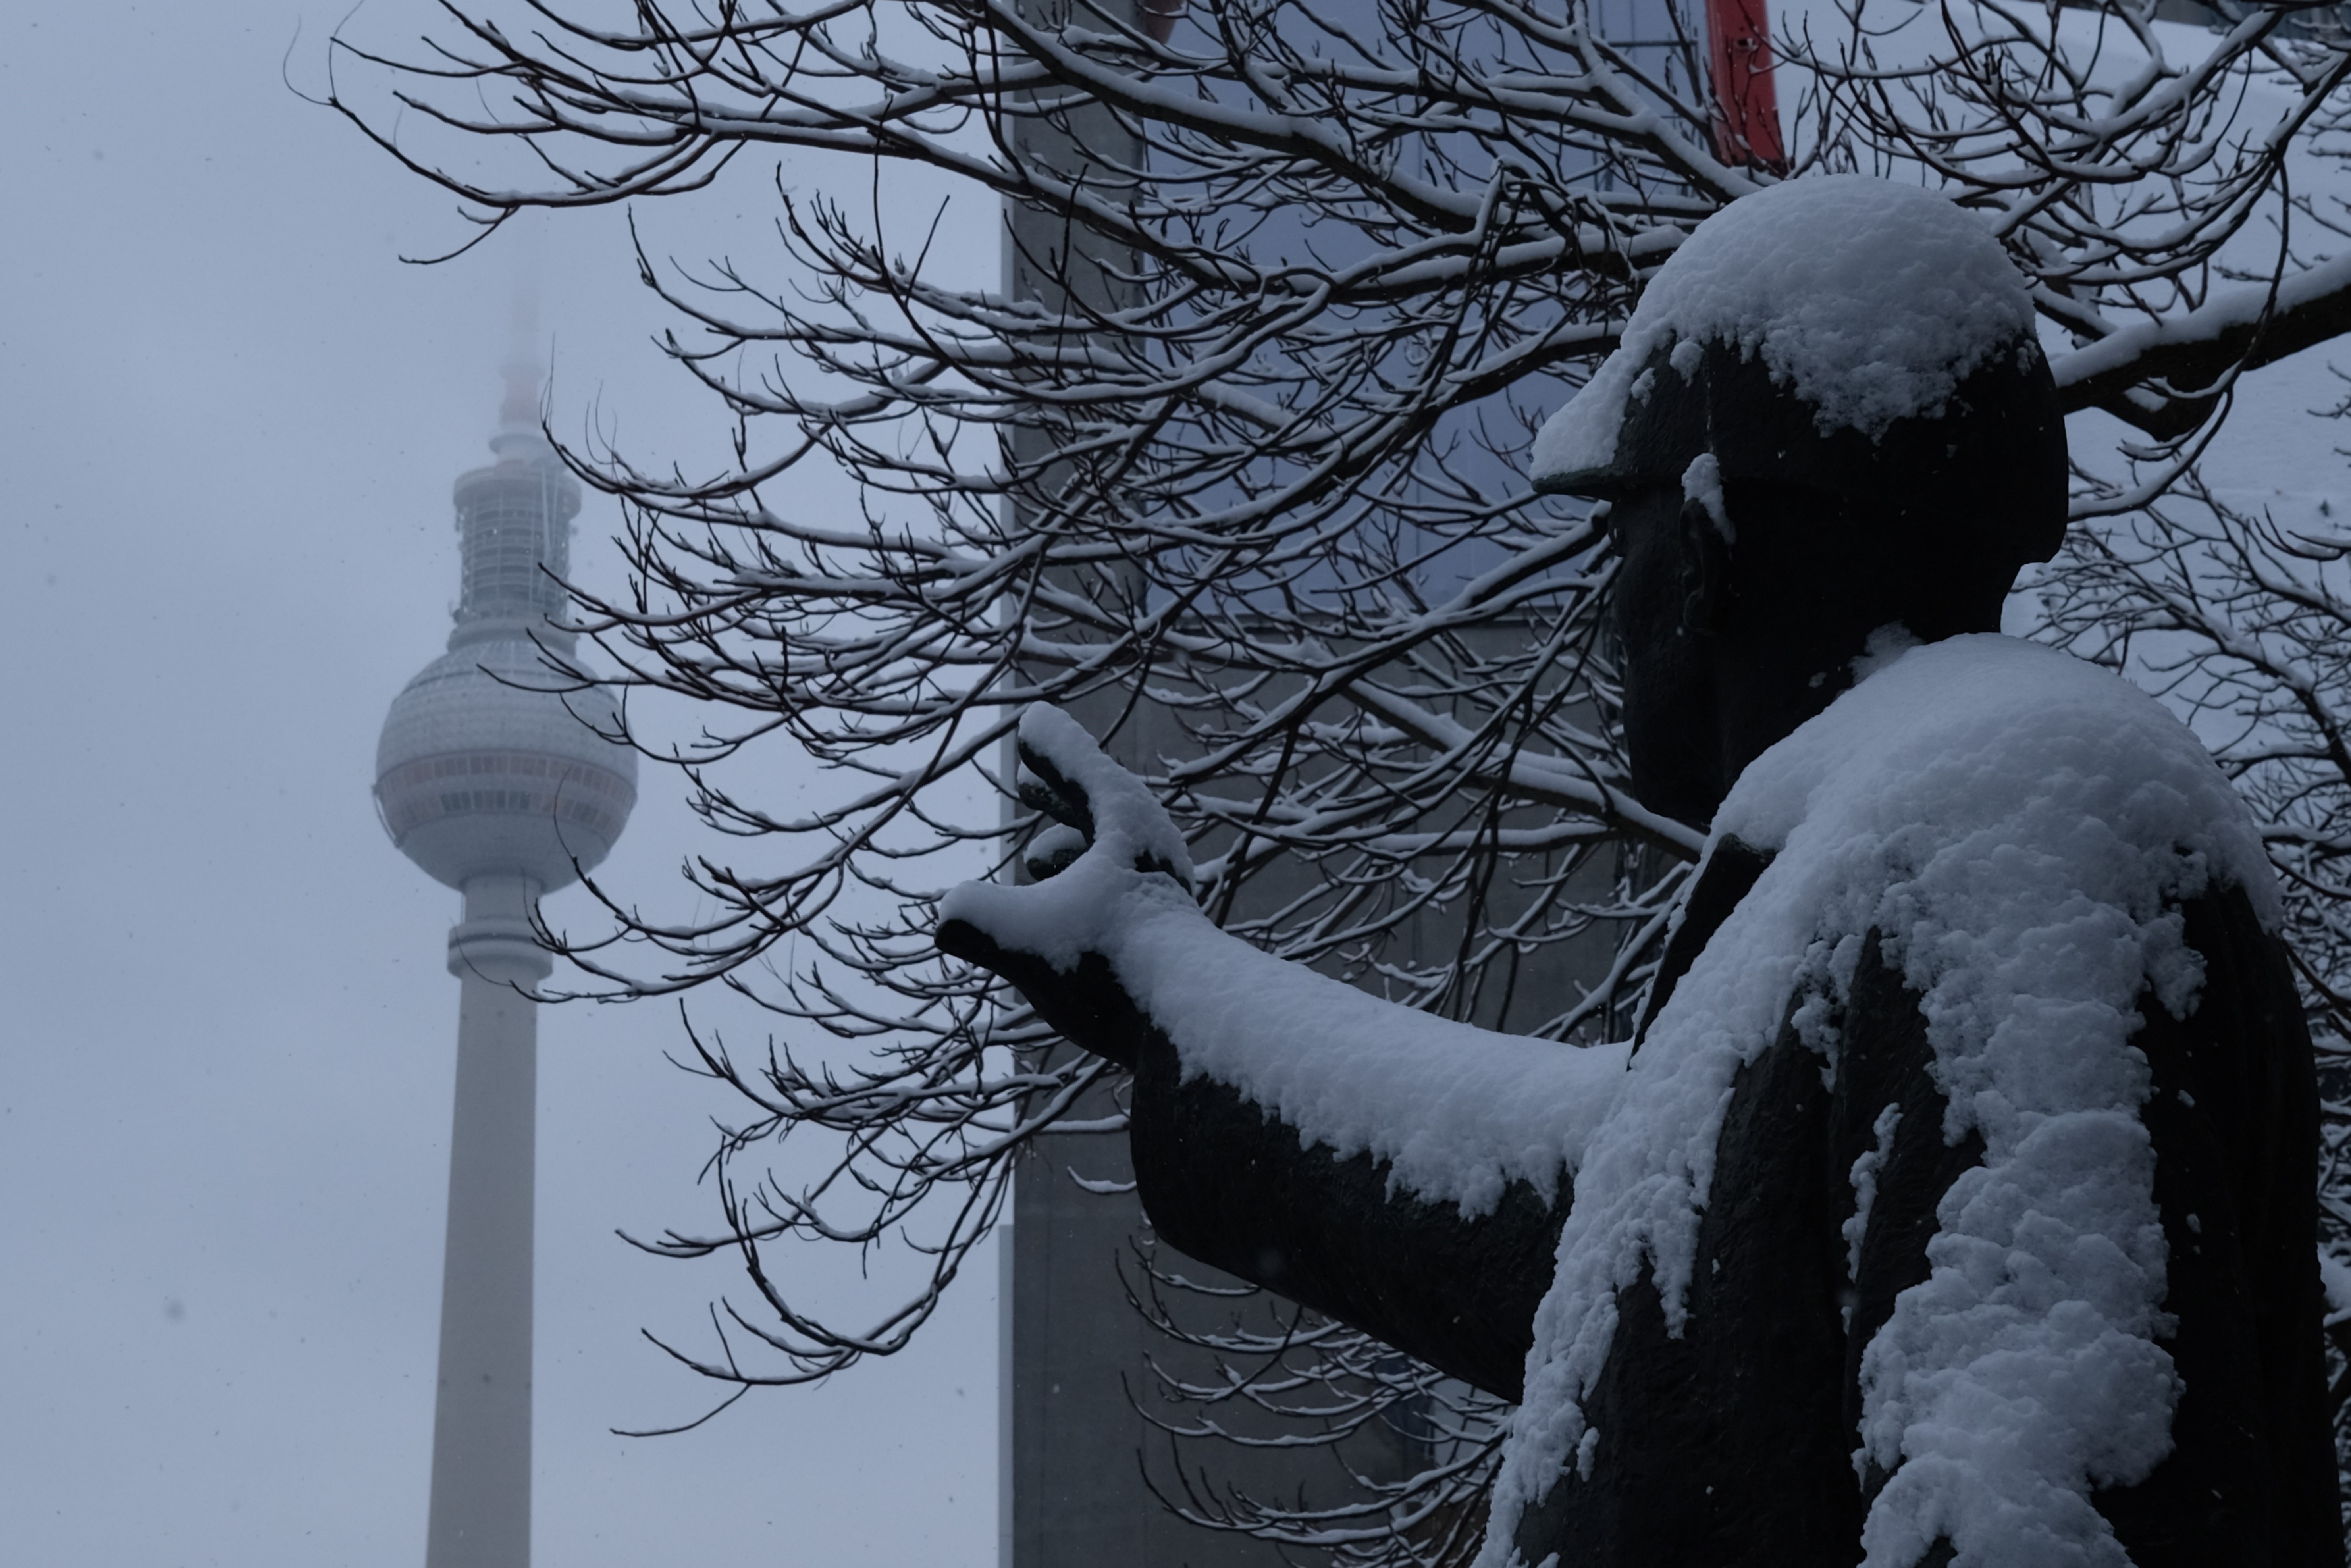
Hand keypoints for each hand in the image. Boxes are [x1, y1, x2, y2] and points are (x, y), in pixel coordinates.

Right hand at [936, 706, 1195, 1067]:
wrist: (1189, 1027)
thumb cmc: (1108, 965)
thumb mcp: (1020, 936)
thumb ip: (972, 919)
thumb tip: (947, 918)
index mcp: (1128, 827)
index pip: (1085, 770)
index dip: (1054, 747)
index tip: (1030, 724)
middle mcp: (1152, 856)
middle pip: (1102, 811)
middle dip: (1060, 796)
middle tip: (1029, 777)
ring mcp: (1164, 900)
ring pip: (1110, 860)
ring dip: (1071, 851)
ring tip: (1036, 858)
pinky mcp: (1166, 945)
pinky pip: (1116, 901)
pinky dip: (1081, 896)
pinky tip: (1056, 924)